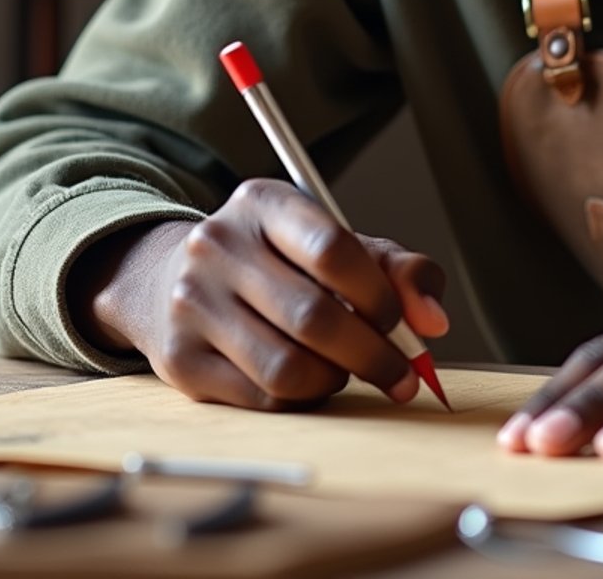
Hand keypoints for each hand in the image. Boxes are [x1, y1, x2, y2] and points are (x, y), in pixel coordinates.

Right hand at [69, 178, 448, 409]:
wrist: (168, 280)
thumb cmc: (276, 263)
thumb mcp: (335, 244)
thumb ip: (397, 270)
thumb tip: (434, 321)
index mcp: (263, 203)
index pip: (332, 249)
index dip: (379, 295)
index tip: (402, 321)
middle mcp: (218, 245)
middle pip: (313, 318)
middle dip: (372, 355)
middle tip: (400, 373)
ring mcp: (192, 303)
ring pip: (287, 368)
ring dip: (335, 380)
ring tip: (345, 370)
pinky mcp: (179, 360)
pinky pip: (260, 399)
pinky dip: (300, 399)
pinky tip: (307, 380)